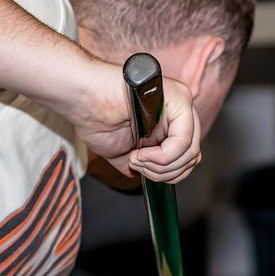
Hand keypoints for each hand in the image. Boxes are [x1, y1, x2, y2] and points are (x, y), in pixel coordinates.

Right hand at [73, 61, 201, 184]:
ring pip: (190, 152)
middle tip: (137, 166)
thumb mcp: (122, 151)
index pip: (187, 156)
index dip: (167, 173)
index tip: (139, 169)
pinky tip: (139, 154)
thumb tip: (143, 177)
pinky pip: (182, 141)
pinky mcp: (179, 99)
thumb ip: (140, 164)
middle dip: (164, 173)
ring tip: (136, 159)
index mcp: (170, 121)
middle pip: (192, 156)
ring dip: (160, 166)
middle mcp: (180, 111)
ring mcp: (181, 103)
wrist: (82, 98)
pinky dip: (162, 157)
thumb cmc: (96, 117)